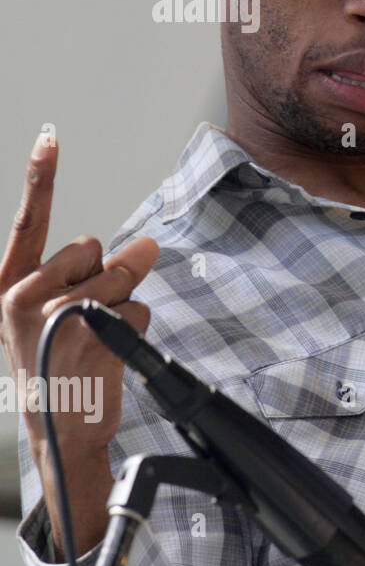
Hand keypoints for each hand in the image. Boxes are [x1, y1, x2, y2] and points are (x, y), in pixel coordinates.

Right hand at [0, 131, 157, 556]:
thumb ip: (96, 272)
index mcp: (9, 287)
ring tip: (93, 340)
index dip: (41, 176)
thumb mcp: (64, 314)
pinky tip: (109, 356)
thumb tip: (149, 244)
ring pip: (122, 278)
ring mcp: (56, 317)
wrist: (57, 430)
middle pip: (95, 248)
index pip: (29, 222)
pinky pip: (140, 310)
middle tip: (83, 320)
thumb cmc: (57, 366)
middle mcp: (23, 297)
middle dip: (104, 275)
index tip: (49, 135)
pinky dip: (137, 330)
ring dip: (122, 304)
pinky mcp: (91, 337)